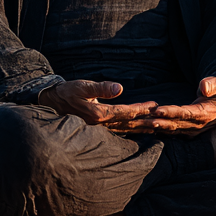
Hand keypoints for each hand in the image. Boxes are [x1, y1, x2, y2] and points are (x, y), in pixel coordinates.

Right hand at [38, 80, 157, 132]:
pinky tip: (140, 130)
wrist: (53, 103)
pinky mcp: (99, 128)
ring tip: (156, 127)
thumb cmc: (68, 92)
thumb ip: (101, 87)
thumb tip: (120, 88)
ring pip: (125, 128)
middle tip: (162, 119)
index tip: (154, 105)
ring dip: (141, 127)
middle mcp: (101, 124)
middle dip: (145, 120)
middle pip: (128, 123)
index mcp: (98, 114)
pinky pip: (119, 130)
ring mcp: (100, 128)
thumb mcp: (83, 86)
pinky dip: (131, 129)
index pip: (124, 112)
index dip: (140, 109)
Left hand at [143, 75, 215, 134]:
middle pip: (172, 124)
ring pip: (169, 129)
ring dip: (154, 127)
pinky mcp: (187, 129)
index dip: (170, 112)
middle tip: (139, 120)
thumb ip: (214, 84)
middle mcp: (197, 125)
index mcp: (204, 114)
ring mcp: (192, 129)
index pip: (184, 113)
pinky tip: (145, 128)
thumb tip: (203, 86)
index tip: (156, 110)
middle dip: (155, 122)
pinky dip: (158, 129)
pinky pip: (171, 130)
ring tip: (138, 124)